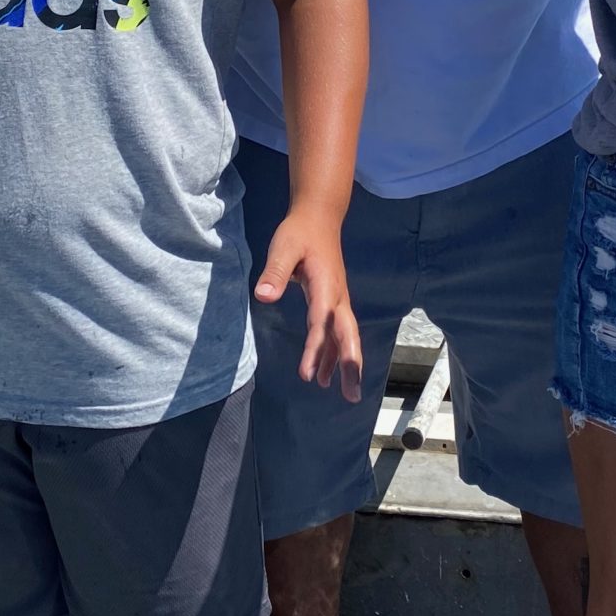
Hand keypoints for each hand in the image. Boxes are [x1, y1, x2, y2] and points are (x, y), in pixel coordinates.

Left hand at [253, 208, 362, 400]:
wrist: (319, 219)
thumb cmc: (299, 233)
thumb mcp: (283, 247)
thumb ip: (275, 271)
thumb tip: (264, 296)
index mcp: (325, 286)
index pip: (321, 322)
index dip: (315, 349)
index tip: (307, 374)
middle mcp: (337, 298)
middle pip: (347, 336)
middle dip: (350, 366)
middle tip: (350, 395)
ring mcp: (338, 301)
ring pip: (347, 338)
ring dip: (347, 366)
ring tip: (346, 395)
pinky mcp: (334, 303)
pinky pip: (339, 334)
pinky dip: (336, 355)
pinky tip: (327, 375)